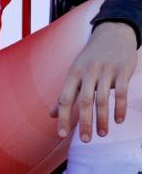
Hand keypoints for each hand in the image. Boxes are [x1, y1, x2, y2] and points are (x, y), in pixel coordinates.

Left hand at [51, 22, 138, 141]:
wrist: (113, 33)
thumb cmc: (91, 57)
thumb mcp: (75, 72)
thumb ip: (64, 93)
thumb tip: (51, 114)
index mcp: (73, 74)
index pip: (64, 98)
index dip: (62, 117)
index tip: (61, 134)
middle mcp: (87, 72)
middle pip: (83, 101)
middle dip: (83, 122)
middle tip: (85, 140)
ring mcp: (105, 71)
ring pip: (102, 99)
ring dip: (102, 119)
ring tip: (102, 134)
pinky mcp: (122, 71)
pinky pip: (121, 93)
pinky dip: (120, 108)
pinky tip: (118, 120)